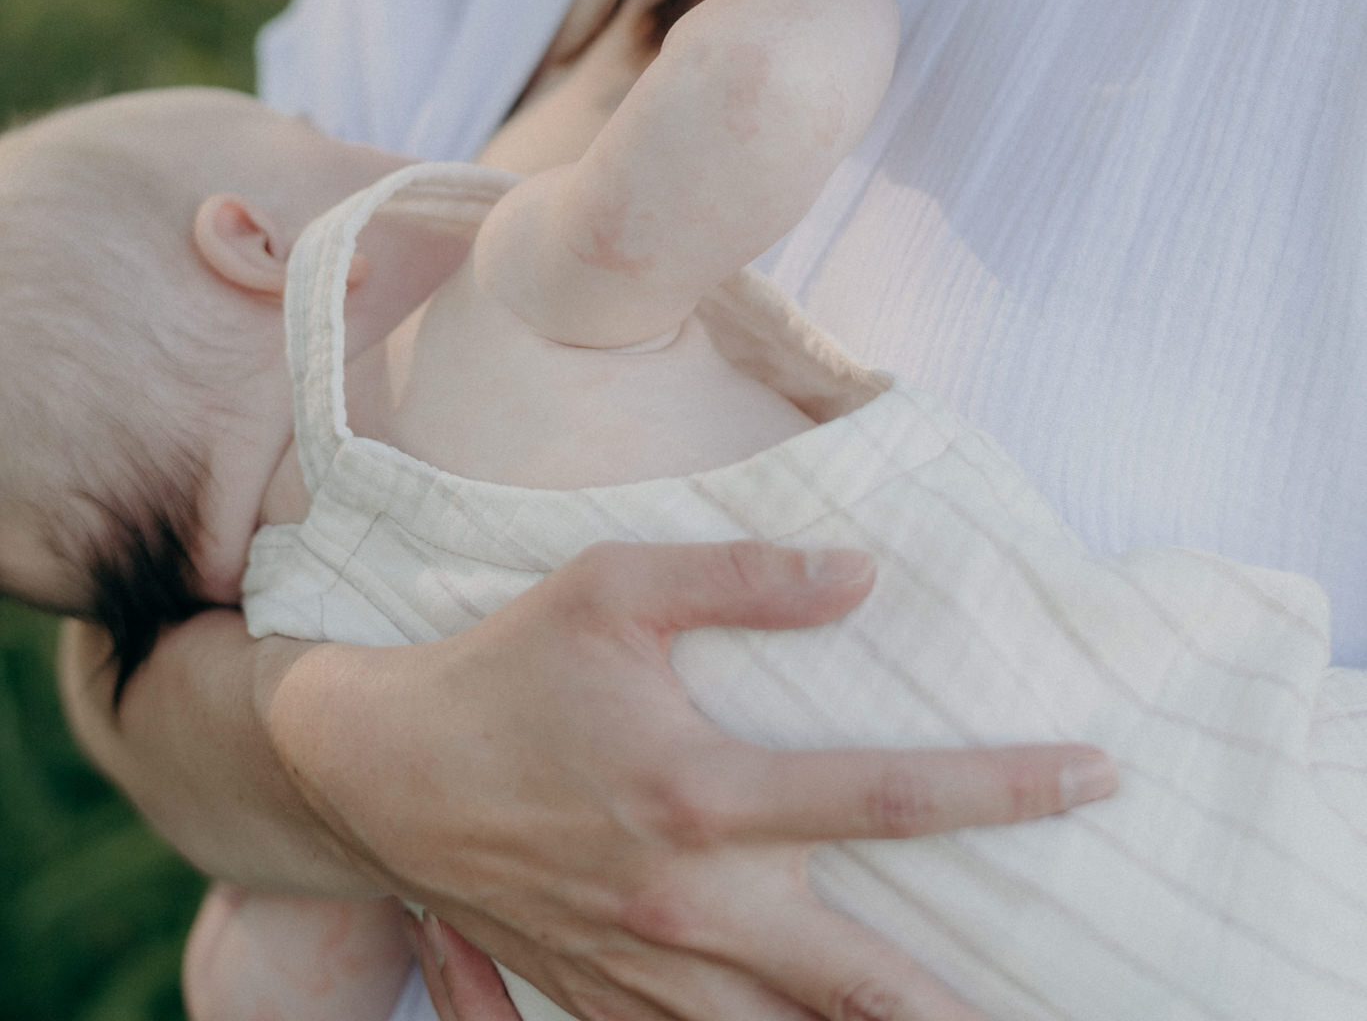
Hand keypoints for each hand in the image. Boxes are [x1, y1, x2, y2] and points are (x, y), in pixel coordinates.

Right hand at [266, 541, 1115, 1020]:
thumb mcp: (614, 583)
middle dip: (960, 1003)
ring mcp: (643, 969)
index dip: (1001, 789)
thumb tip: (860, 576)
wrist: (376, 770)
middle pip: (861, 979)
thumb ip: (744, 576)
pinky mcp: (601, 1000)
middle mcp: (685, 900)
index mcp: (697, 789)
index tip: (1091, 777)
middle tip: (1053, 1004)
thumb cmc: (504, 665)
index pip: (885, 794)